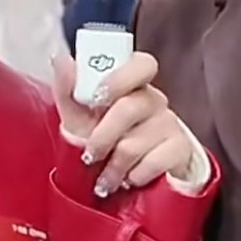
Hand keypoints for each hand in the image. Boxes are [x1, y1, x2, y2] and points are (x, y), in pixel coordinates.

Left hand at [53, 51, 193, 196]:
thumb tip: (59, 58)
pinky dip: (135, 176)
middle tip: (90, 156)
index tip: (96, 97)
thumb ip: (69, 89)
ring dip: (114, 166)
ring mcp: (170, 124)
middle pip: (130, 107)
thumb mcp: (79, 120)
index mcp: (131, 86)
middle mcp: (154, 101)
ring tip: (105, 179)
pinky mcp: (180, 151)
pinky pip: (154, 162)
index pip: (142, 64)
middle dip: (103, 137)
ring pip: (136, 142)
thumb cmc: (103, 142)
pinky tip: (129, 180)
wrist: (128, 183)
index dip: (120, 78)